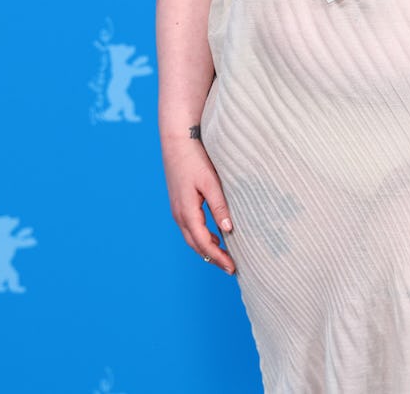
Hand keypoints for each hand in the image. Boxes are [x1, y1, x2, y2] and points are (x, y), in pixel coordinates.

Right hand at [162, 136, 234, 273]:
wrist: (178, 141)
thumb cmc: (195, 159)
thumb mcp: (211, 182)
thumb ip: (219, 206)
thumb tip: (228, 230)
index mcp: (186, 211)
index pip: (203, 243)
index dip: (218, 257)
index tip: (232, 268)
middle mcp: (179, 214)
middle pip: (196, 245)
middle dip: (213, 258)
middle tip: (231, 268)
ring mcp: (177, 209)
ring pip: (192, 237)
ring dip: (207, 248)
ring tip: (225, 256)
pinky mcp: (179, 203)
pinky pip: (190, 227)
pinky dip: (202, 237)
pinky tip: (214, 236)